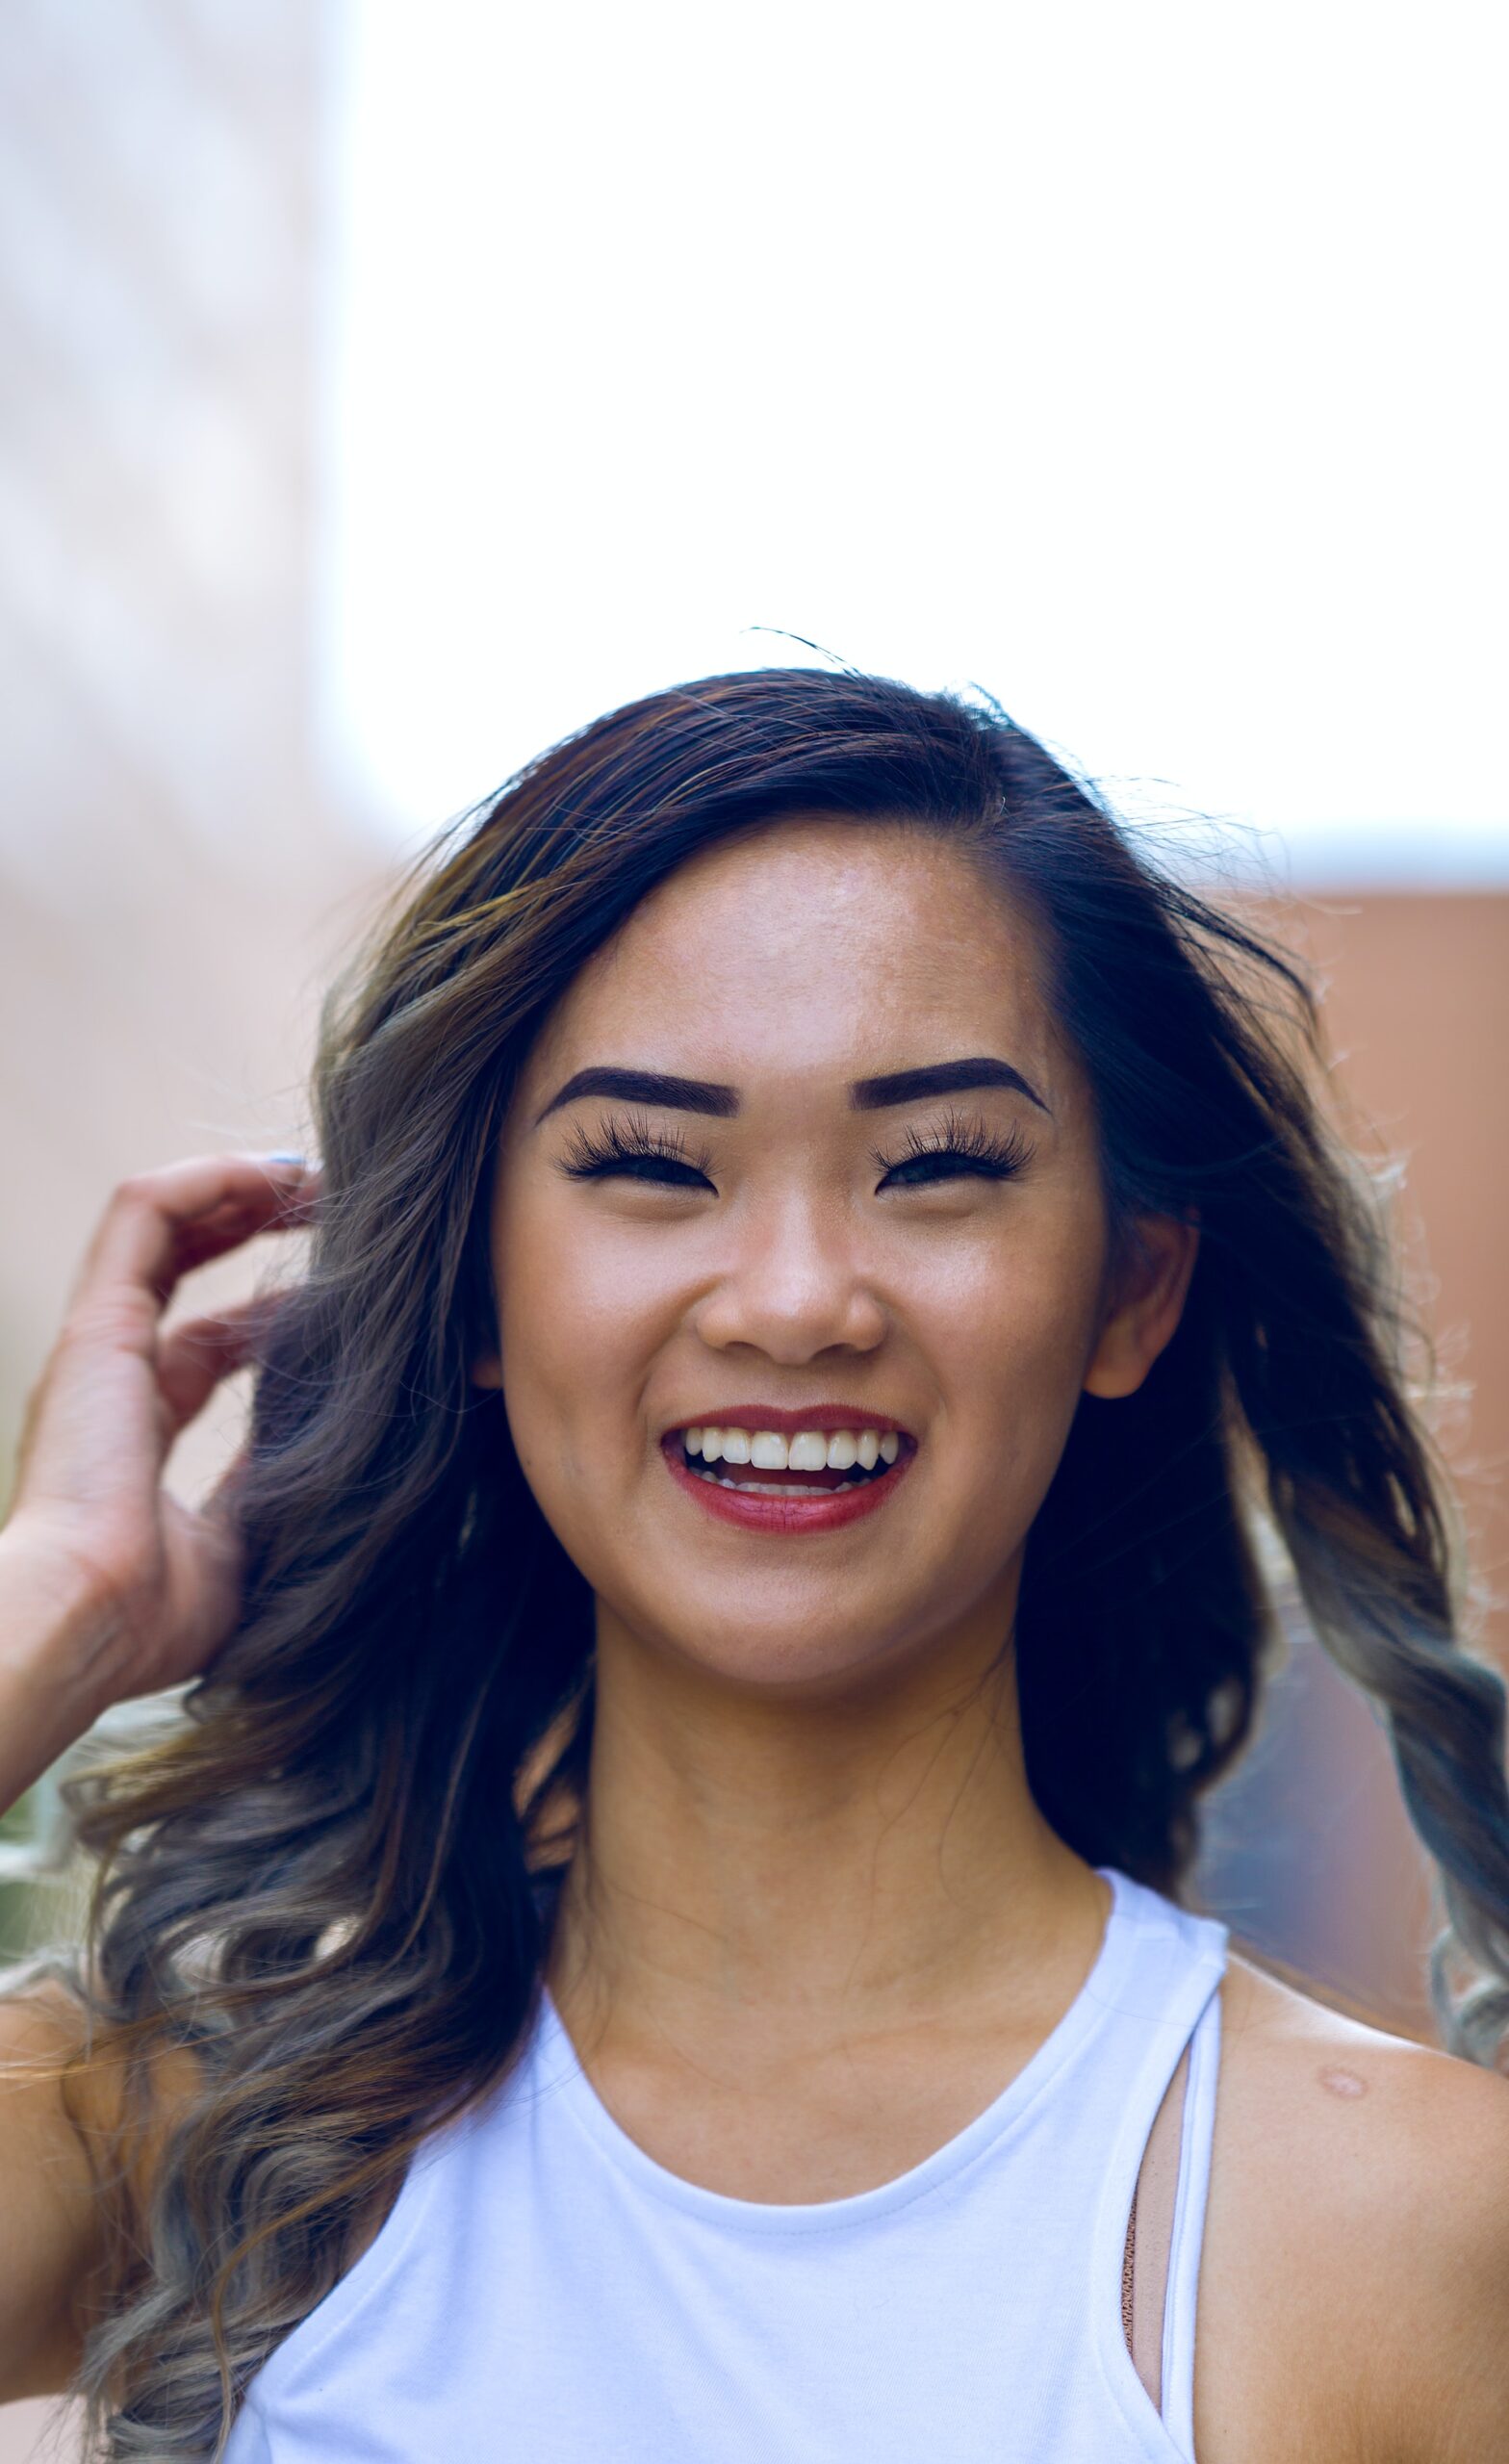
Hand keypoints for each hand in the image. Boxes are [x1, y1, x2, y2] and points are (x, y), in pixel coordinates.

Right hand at [1, 1152, 318, 1716]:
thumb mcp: (245, 1541)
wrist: (83, 1620)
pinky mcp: (97, 1320)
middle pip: (184, 1270)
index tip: (346, 1299)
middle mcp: (116, 1375)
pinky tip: (273, 1172)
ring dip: (240, 1188)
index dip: (274, 1313)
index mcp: (141, 1431)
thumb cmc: (155, 1612)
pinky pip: (144, 1210)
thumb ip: (279, 1486)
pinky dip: (205, 1177)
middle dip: (257, 1227)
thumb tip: (350, 1452)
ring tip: (315, 1175)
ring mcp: (101, 1343)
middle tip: (337, 1209)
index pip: (209, 1345)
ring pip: (164, 1224)